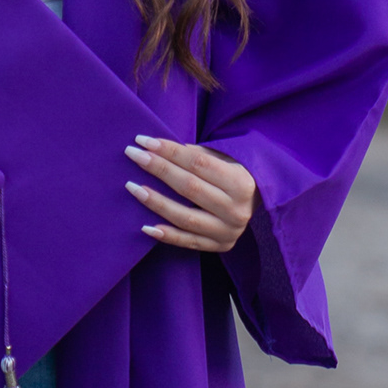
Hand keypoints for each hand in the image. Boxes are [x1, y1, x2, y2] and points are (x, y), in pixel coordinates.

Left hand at [125, 138, 256, 254]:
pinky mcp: (220, 246)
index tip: (143, 141)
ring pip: (185, 217)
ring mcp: (229, 231)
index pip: (198, 163)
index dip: (169, 150)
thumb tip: (157, 149)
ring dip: (155, 202)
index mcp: (241, 182)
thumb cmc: (233, 173)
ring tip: (132, 188)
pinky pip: (188, 242)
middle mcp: (237, 209)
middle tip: (132, 155)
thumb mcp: (223, 158)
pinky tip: (145, 226)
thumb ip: (195, 155)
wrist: (255, 202)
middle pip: (189, 187)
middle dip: (158, 169)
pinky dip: (166, 235)